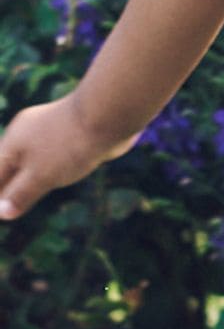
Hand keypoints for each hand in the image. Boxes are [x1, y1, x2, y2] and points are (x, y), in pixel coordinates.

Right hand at [0, 94, 138, 223]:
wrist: (107, 116)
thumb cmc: (69, 146)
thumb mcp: (41, 175)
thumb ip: (20, 193)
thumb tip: (2, 213)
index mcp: (13, 143)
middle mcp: (27, 135)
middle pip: (11, 165)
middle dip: (7, 186)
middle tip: (5, 208)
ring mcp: (49, 133)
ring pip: (32, 160)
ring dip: (26, 178)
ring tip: (21, 197)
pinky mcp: (70, 135)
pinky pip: (52, 156)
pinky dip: (46, 170)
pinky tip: (52, 177)